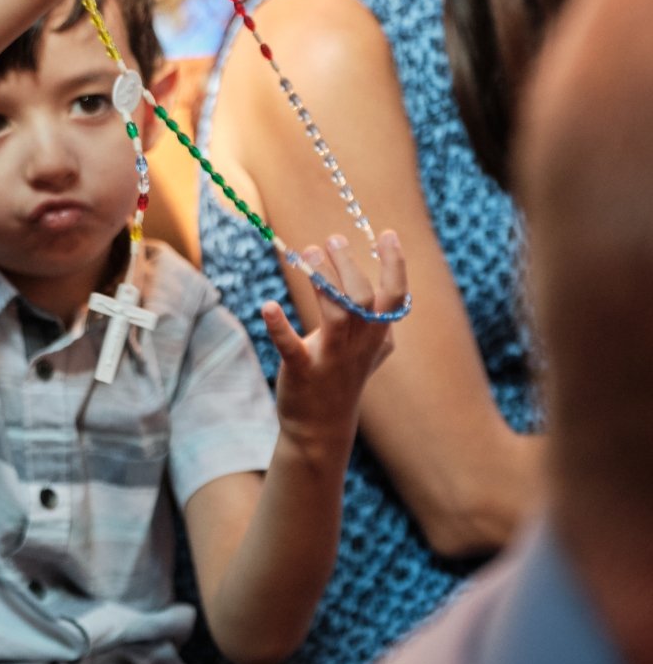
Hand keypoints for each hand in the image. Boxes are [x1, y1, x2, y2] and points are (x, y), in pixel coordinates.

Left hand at [266, 230, 406, 445]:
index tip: (387, 234)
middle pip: (363, 299)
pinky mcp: (302, 371)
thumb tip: (396, 301)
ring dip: (323, 280)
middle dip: (349, 266)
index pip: (395, 297)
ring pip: (337, 315)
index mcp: (376, 337)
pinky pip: (292, 347)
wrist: (321, 429)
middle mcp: (358, 346)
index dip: (395, 265)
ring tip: (307, 251)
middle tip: (332, 240)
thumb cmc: (344, 383)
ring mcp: (331, 359)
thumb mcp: (369, 355)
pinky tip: (267, 306)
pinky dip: (279, 327)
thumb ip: (381, 329)